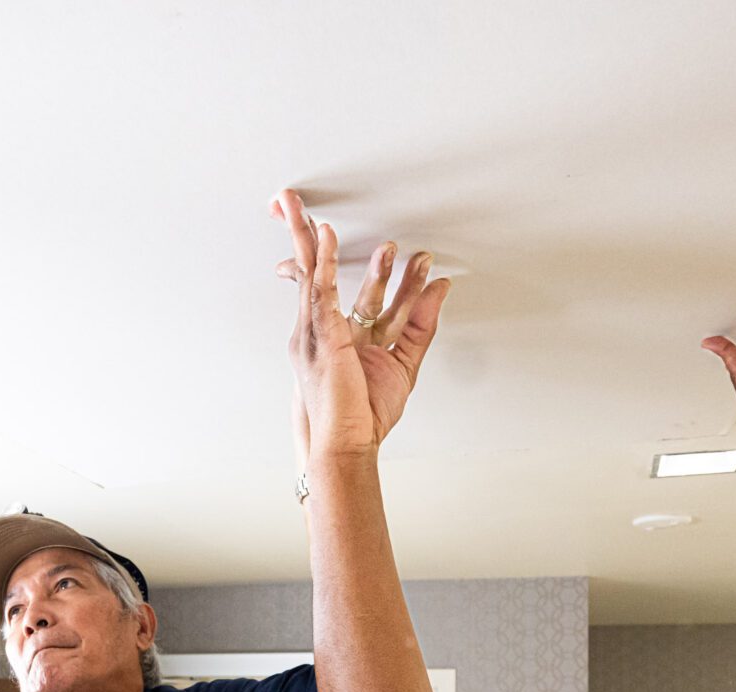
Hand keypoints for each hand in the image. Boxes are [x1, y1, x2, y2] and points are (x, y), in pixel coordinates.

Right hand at [273, 189, 448, 465]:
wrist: (347, 445)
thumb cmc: (363, 416)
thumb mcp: (405, 362)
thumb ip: (422, 322)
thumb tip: (440, 285)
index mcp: (338, 336)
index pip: (341, 287)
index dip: (349, 259)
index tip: (372, 238)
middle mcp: (322, 329)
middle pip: (315, 271)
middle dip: (306, 235)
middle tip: (294, 201)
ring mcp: (316, 331)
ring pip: (311, 272)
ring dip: (310, 235)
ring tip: (298, 202)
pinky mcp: (321, 336)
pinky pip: (320, 290)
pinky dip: (324, 261)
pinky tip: (325, 236)